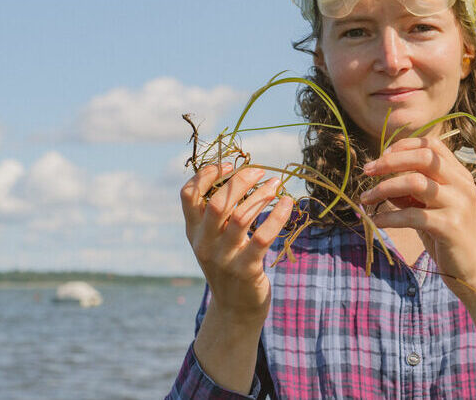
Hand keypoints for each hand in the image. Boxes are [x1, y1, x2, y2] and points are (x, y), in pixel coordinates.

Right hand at [180, 163, 292, 321]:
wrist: (235, 310)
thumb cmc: (228, 265)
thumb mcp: (213, 241)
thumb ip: (216, 214)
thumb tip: (239, 175)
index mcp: (193, 232)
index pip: (188, 195)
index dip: (206, 175)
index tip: (228, 165)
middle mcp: (204, 244)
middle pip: (218, 203)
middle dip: (240, 181)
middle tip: (260, 171)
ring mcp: (224, 258)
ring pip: (241, 217)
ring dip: (261, 195)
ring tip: (276, 184)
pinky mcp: (246, 270)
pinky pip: (263, 237)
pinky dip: (276, 215)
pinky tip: (287, 203)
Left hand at [360, 137, 475, 295]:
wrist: (470, 270)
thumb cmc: (447, 235)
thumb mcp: (429, 207)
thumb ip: (410, 191)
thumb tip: (381, 180)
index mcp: (459, 174)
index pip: (432, 145)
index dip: (404, 146)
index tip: (381, 157)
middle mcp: (462, 184)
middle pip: (423, 157)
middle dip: (390, 161)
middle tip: (367, 171)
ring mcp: (459, 204)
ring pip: (415, 182)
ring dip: (384, 188)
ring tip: (366, 198)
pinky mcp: (450, 227)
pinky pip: (412, 215)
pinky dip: (388, 217)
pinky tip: (375, 221)